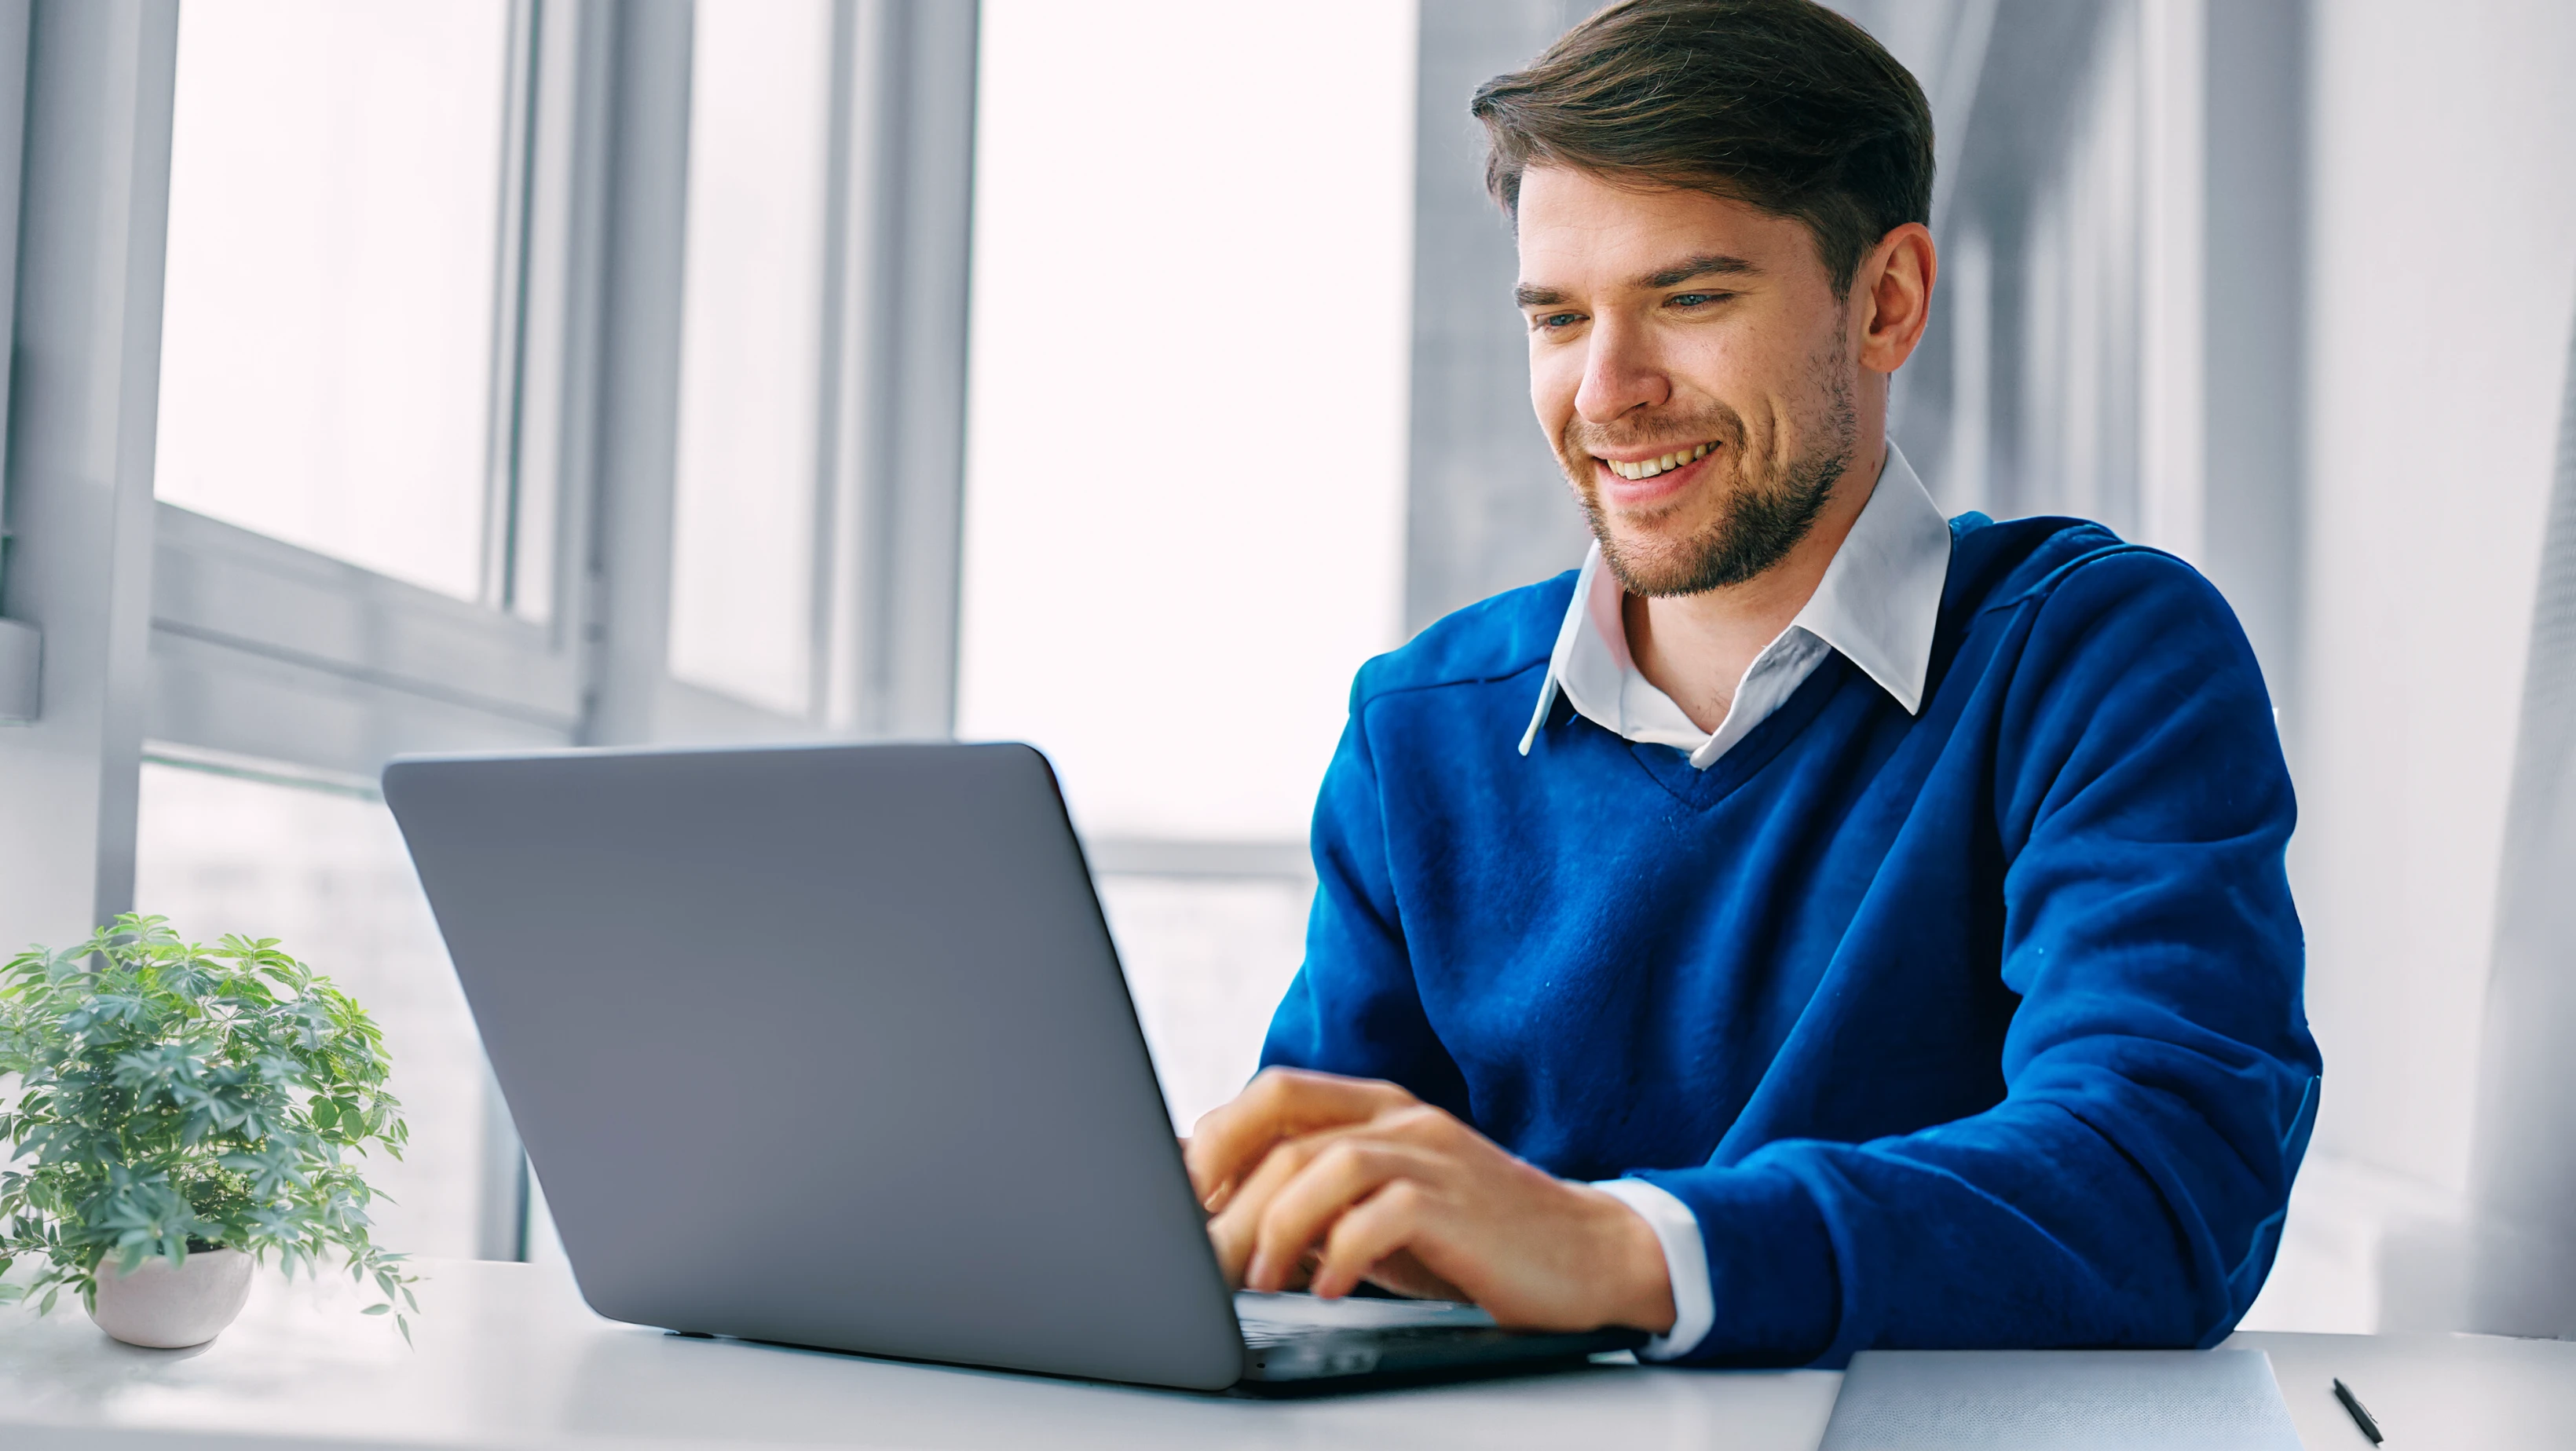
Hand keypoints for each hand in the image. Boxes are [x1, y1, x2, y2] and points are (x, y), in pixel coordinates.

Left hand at [1183, 1067, 1676, 1335]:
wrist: (1588, 1254)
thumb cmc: (1473, 1238)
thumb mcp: (1382, 1209)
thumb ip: (1316, 1199)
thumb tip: (1217, 1215)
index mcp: (1379, 1109)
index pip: (1275, 1093)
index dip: (1216, 1138)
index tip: (1181, 1198)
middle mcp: (1402, 1120)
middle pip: (1285, 1133)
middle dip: (1230, 1200)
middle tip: (1206, 1260)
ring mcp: (1434, 1156)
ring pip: (1324, 1165)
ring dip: (1276, 1227)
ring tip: (1259, 1279)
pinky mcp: (1461, 1203)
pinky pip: (1381, 1214)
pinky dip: (1341, 1253)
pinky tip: (1327, 1289)